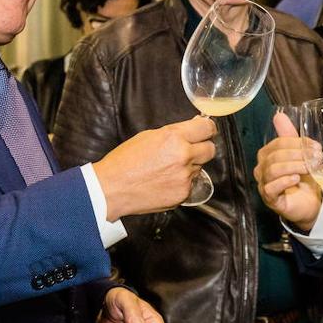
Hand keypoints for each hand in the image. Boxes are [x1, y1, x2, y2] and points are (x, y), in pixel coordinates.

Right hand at [93, 116, 215, 219]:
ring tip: (167, 168)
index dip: (208, 128)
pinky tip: (164, 181)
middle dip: (203, 147)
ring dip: (190, 166)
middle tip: (190, 149)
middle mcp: (183, 157)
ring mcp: (184, 178)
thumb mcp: (149, 136)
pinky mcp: (183, 194)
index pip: (207, 128)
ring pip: (200, 168)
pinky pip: (191, 184)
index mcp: (174, 138)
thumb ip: (174, 133)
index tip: (206, 130)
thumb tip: (193, 128)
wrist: (111, 189)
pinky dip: (182, 182)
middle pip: (210, 149)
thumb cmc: (124, 161)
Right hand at [253, 112, 322, 231]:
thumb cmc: (303, 177)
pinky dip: (284, 181)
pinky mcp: (270, 199)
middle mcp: (262, 169)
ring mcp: (264, 184)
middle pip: (275, 156)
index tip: (316, 147)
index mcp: (267, 155)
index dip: (297, 143)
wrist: (309, 203)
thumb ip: (291, 137)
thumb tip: (279, 115)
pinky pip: (270, 188)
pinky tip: (296, 179)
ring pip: (273, 170)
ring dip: (293, 167)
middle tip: (315, 157)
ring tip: (308, 168)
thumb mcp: (300, 155)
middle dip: (297, 154)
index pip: (278, 144)